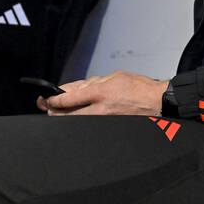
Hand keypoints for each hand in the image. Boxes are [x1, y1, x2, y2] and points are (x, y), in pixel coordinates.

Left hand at [37, 72, 169, 116]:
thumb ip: (93, 84)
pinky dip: (81, 121)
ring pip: (76, 121)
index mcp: (99, 92)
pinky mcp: (109, 126)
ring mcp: (104, 120)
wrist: (157, 102)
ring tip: (60, 113)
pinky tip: (78, 118)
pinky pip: (89, 124)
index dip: (53, 99)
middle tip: (48, 108)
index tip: (47, 99)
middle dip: (54, 111)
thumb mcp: (114, 77)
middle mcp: (100, 108)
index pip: (68, 98)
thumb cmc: (139, 87)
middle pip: (67, 114)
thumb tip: (76, 89)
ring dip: (66, 118)